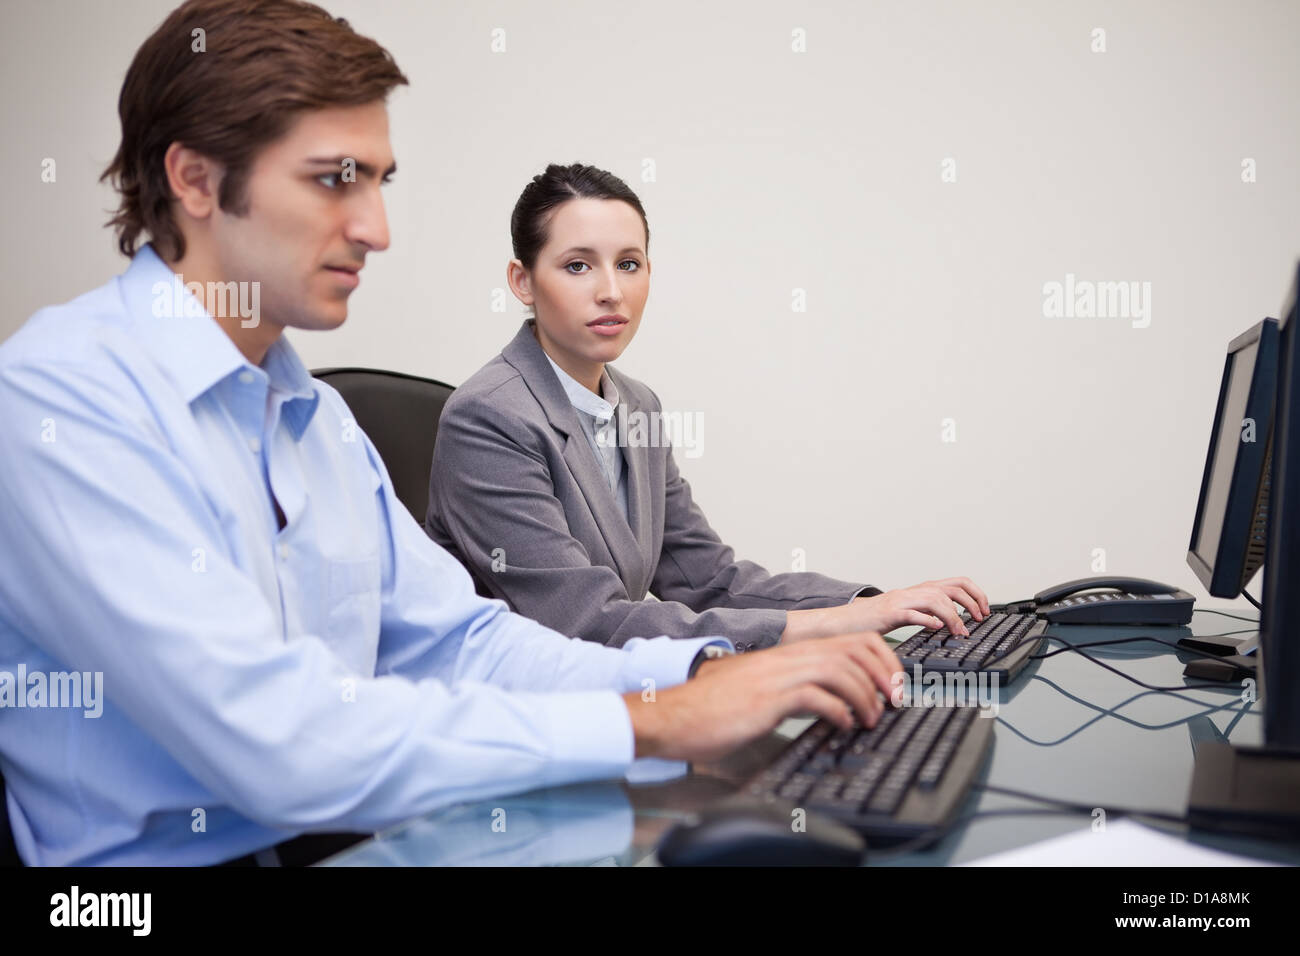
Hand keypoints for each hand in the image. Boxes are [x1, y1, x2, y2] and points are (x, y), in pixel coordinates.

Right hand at [623, 633, 901, 762]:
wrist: (671, 715)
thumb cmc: (711, 709)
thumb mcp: (760, 692)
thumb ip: (793, 690)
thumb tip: (830, 705)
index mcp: (787, 654)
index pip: (849, 641)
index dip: (880, 659)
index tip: (893, 685)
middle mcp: (785, 658)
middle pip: (852, 649)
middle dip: (884, 674)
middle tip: (895, 700)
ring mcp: (776, 676)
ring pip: (840, 670)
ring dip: (866, 696)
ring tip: (872, 718)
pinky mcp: (766, 699)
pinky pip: (816, 697)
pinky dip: (839, 711)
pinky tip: (844, 725)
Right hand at [850, 577, 991, 636]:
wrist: (846, 620)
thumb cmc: (874, 619)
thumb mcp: (906, 612)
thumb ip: (926, 612)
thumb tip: (950, 623)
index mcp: (919, 590)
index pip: (956, 582)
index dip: (976, 594)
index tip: (984, 611)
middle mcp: (912, 592)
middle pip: (950, 588)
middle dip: (971, 603)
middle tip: (978, 620)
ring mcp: (901, 601)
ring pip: (935, 599)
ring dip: (953, 617)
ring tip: (960, 632)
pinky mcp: (889, 614)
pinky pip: (912, 614)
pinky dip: (928, 620)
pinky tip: (937, 629)